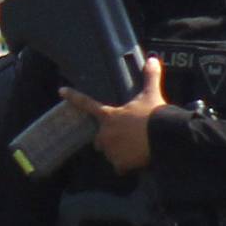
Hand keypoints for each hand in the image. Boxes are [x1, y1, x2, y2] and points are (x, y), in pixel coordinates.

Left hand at [62, 55, 165, 174]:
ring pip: (110, 153)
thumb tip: (153, 59)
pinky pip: (119, 167)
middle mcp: (105, 133)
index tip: (61, 91)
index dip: (73, 96)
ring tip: (135, 149)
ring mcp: (111, 150)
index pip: (87, 103)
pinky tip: (137, 161)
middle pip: (100, 138)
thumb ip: (150, 77)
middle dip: (109, 138)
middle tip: (127, 137)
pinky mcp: (120, 164)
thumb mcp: (151, 94)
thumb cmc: (154, 115)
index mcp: (108, 115)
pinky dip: (126, 166)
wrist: (163, 137)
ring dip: (118, 152)